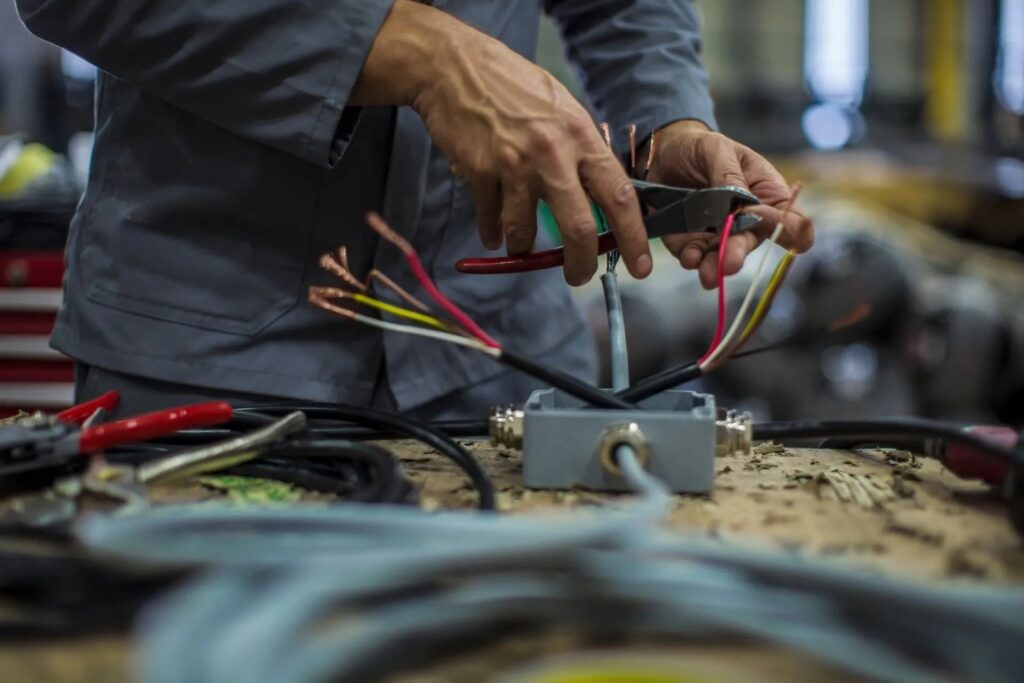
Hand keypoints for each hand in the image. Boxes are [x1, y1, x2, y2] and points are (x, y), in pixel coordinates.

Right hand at [350, 0, 649, 284]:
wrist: (455, 68)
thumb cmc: (514, 87)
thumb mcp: (563, 110)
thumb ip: (581, 153)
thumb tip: (600, 201)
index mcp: (581, 137)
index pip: (618, 195)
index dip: (633, 236)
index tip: (639, 266)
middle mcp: (553, 154)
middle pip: (577, 227)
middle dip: (581, 263)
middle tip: (579, 277)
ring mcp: (515, 166)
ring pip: (525, 232)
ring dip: (523, 247)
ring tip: (520, 245)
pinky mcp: (481, 174)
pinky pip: (491, 220)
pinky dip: (492, 233)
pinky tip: (493, 233)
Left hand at [646, 120, 813, 288]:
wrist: (664, 153)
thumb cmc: (701, 148)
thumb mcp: (718, 150)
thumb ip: (731, 177)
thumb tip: (742, 205)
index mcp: (767, 197)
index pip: (791, 223)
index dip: (783, 227)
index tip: (760, 216)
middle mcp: (747, 222)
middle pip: (751, 244)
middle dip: (739, 253)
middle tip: (730, 262)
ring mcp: (718, 235)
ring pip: (722, 258)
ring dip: (715, 267)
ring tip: (708, 274)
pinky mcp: (690, 242)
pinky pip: (693, 256)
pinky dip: (691, 259)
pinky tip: (689, 258)